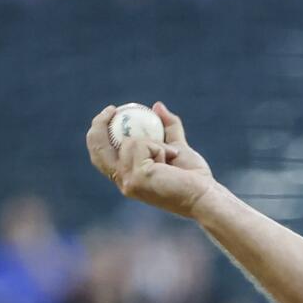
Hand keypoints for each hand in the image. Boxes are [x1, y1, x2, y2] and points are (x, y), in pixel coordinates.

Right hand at [86, 101, 215, 218]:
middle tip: (112, 109)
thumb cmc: (194, 178)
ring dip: (154, 142)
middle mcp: (122, 182)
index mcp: (127, 178)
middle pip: (97, 149)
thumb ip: (168, 128)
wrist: (205, 196)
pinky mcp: (137, 177)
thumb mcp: (178, 148)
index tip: (112, 112)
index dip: (99, 131)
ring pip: (129, 142)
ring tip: (172, 155)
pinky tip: (172, 159)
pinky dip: (160, 146)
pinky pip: (142, 145)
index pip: (100, 154)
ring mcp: (128, 181)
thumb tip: (157, 106)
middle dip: (98, 125)